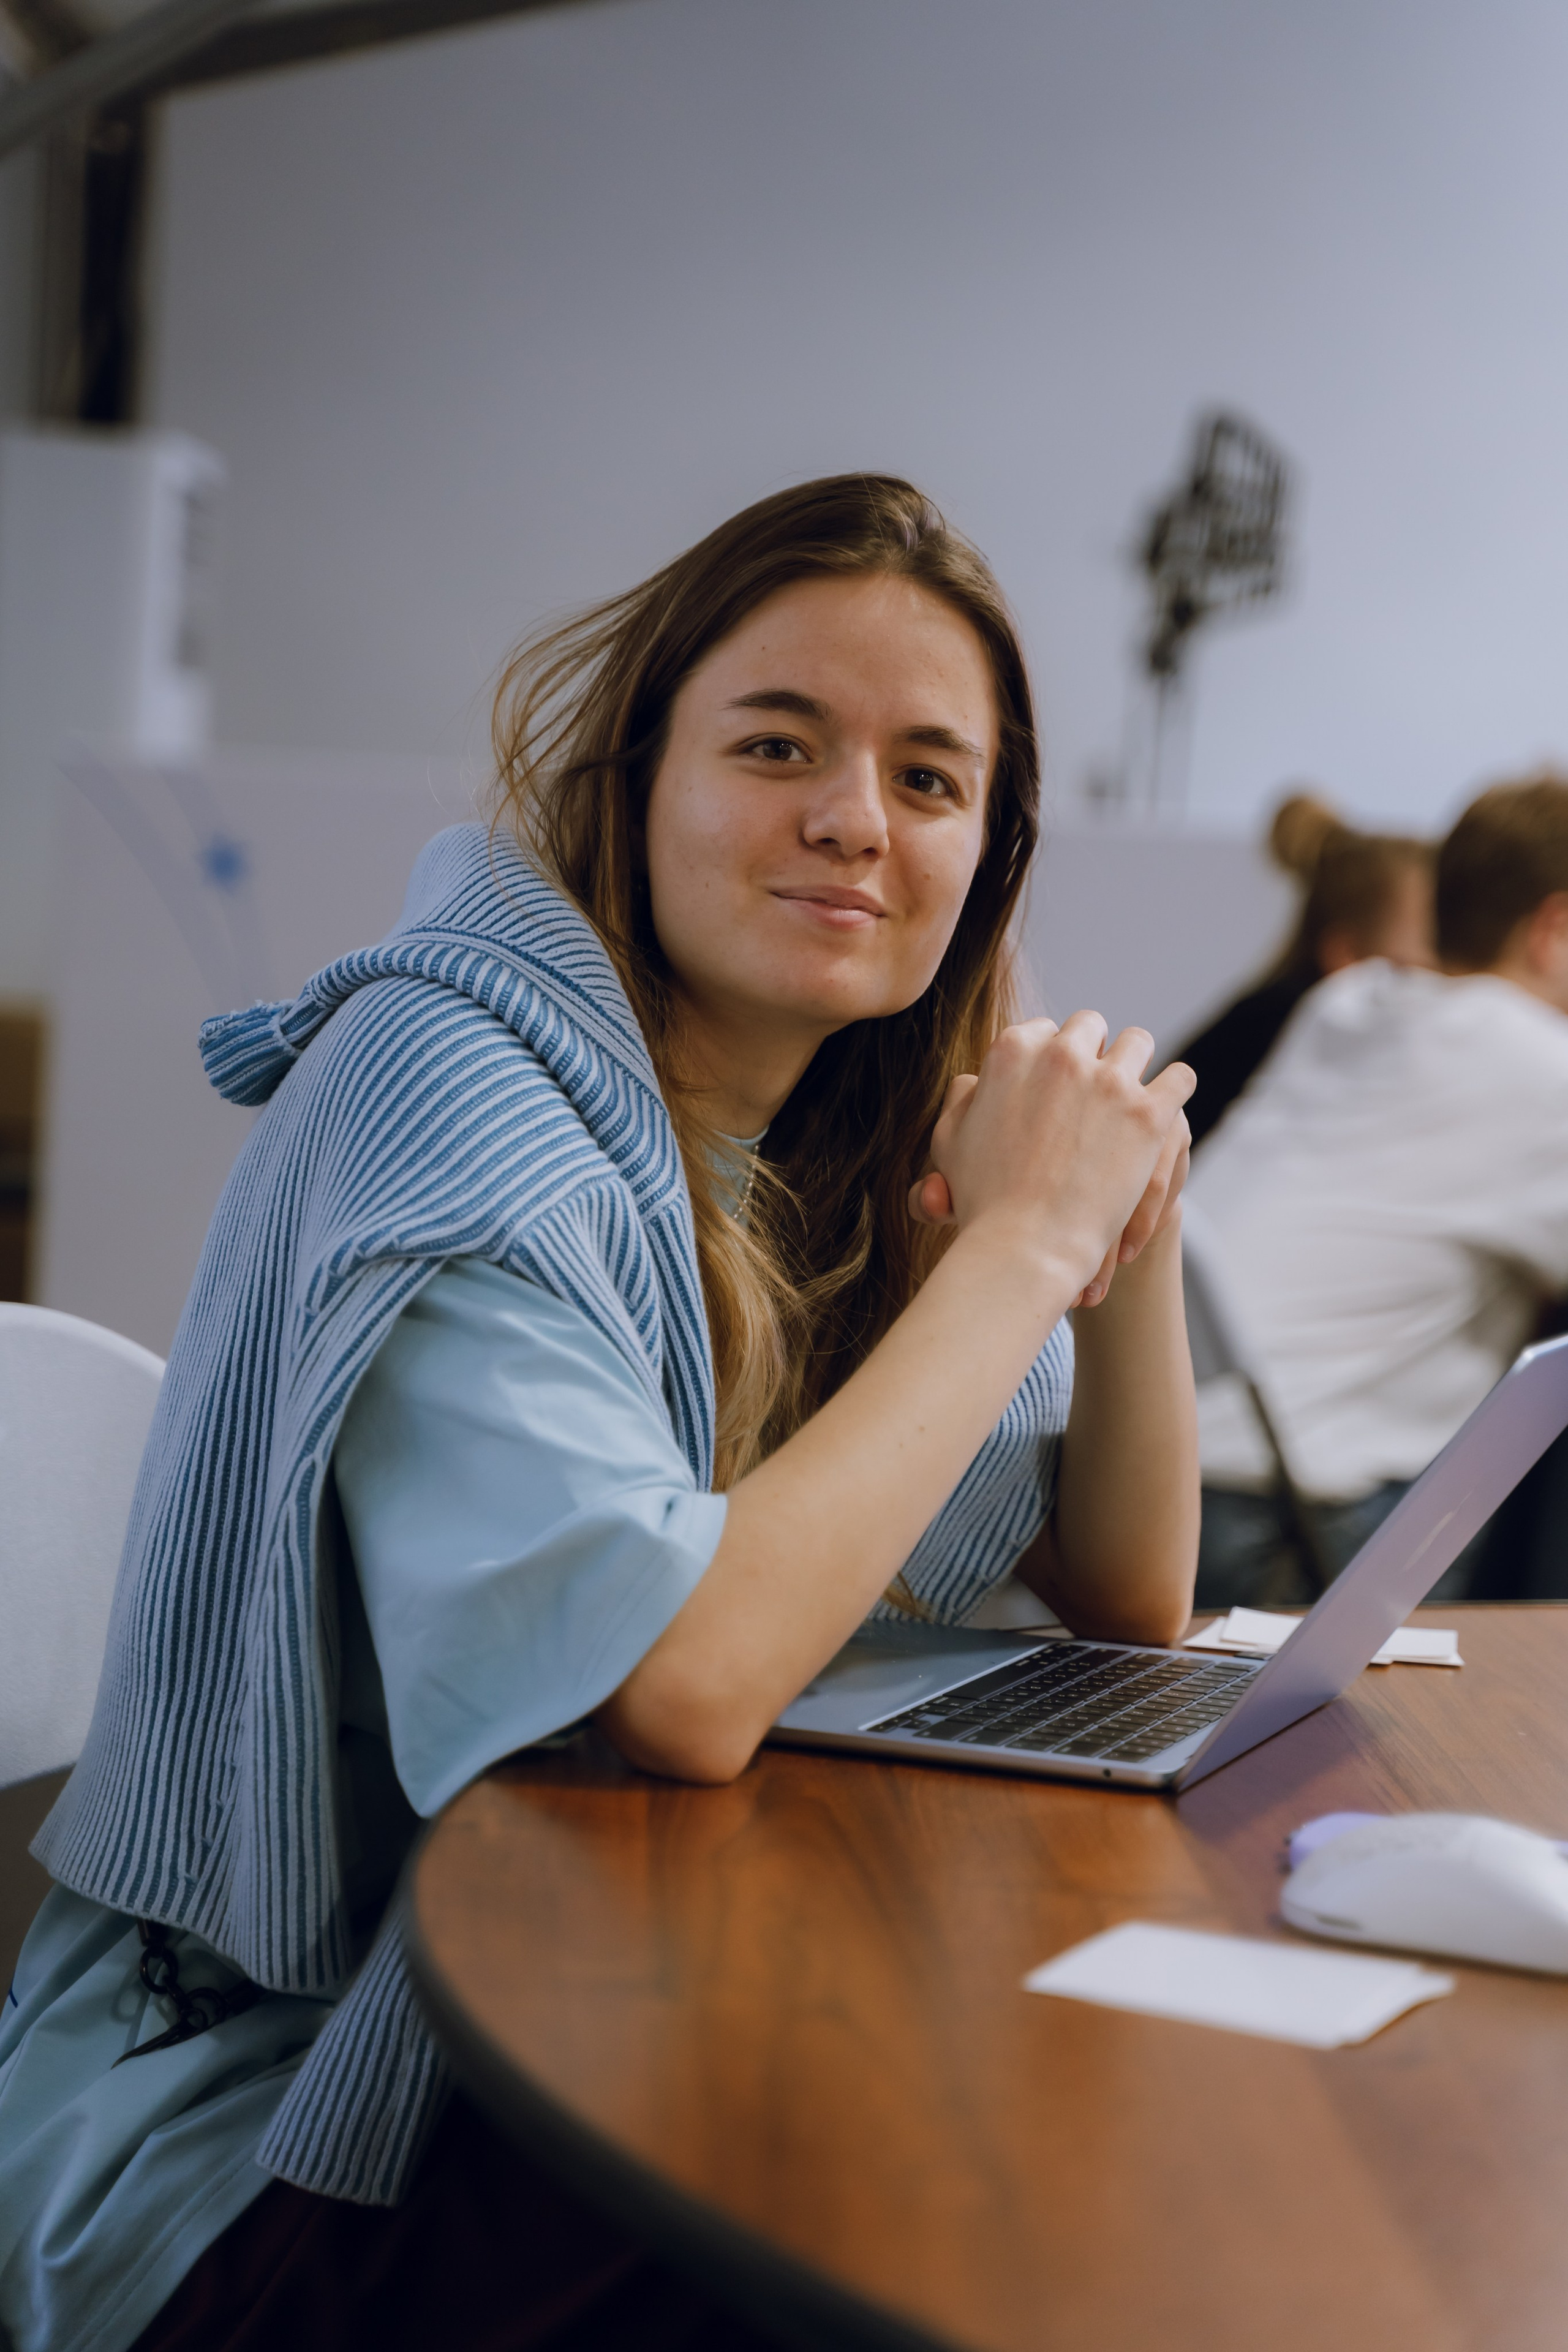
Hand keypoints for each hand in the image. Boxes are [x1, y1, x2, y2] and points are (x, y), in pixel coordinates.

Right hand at [906, 1013, 1194, 1304]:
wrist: (1026, 1245)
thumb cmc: (982, 1200)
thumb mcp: (950, 1140)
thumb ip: (962, 1099)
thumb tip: (975, 1079)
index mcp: (1013, 1051)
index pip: (1044, 1030)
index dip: (1054, 1056)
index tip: (1061, 1081)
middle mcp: (1062, 1054)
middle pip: (1090, 1027)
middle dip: (1093, 1051)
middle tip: (1096, 1083)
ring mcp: (1109, 1081)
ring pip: (1137, 1042)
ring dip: (1135, 1063)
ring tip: (1134, 1091)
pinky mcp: (1149, 1112)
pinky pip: (1180, 1078)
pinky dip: (1175, 1089)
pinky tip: (1167, 1104)